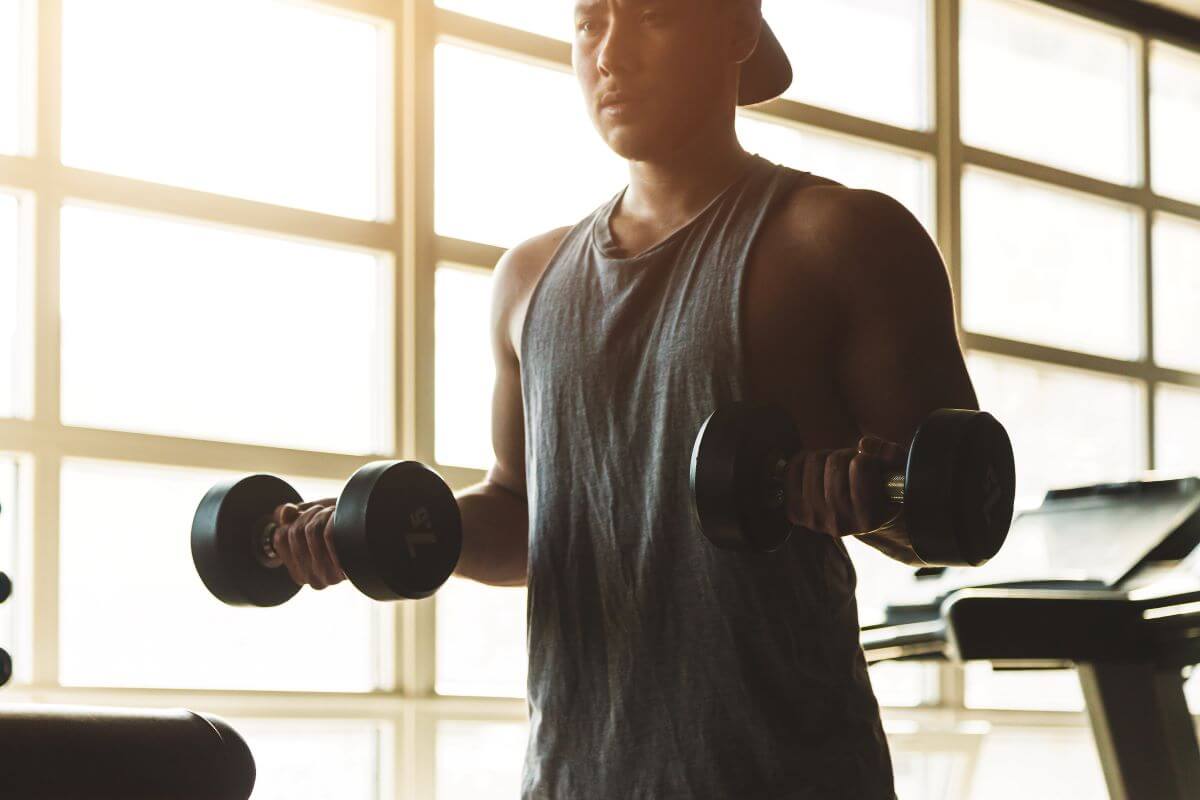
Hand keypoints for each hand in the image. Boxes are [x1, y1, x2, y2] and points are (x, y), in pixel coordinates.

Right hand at [271, 498, 345, 589]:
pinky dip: (336, 518)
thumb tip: (285, 514)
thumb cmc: (343, 525)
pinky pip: (329, 534)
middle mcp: (313, 580)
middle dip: (310, 513)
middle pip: (295, 532)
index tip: (307, 516)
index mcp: (299, 573)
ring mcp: (330, 577)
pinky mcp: (346, 568)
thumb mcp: (310, 517)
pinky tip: (344, 519)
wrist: (379, 531)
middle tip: (325, 512)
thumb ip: (290, 516)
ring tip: (336, 515)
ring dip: (324, 513)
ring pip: (312, 531)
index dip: (293, 520)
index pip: (280, 538)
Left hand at [785, 436, 906, 538]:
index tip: (869, 466)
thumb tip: (865, 444)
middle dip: (845, 456)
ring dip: (826, 457)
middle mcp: (840, 523)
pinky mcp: (795, 512)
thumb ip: (892, 455)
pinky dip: (805, 461)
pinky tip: (818, 471)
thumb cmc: (880, 490)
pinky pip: (793, 469)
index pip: (860, 466)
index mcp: (868, 518)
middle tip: (851, 467)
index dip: (866, 458)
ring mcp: (814, 519)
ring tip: (837, 470)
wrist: (858, 517)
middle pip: (835, 462)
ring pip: (814, 461)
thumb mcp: (897, 474)